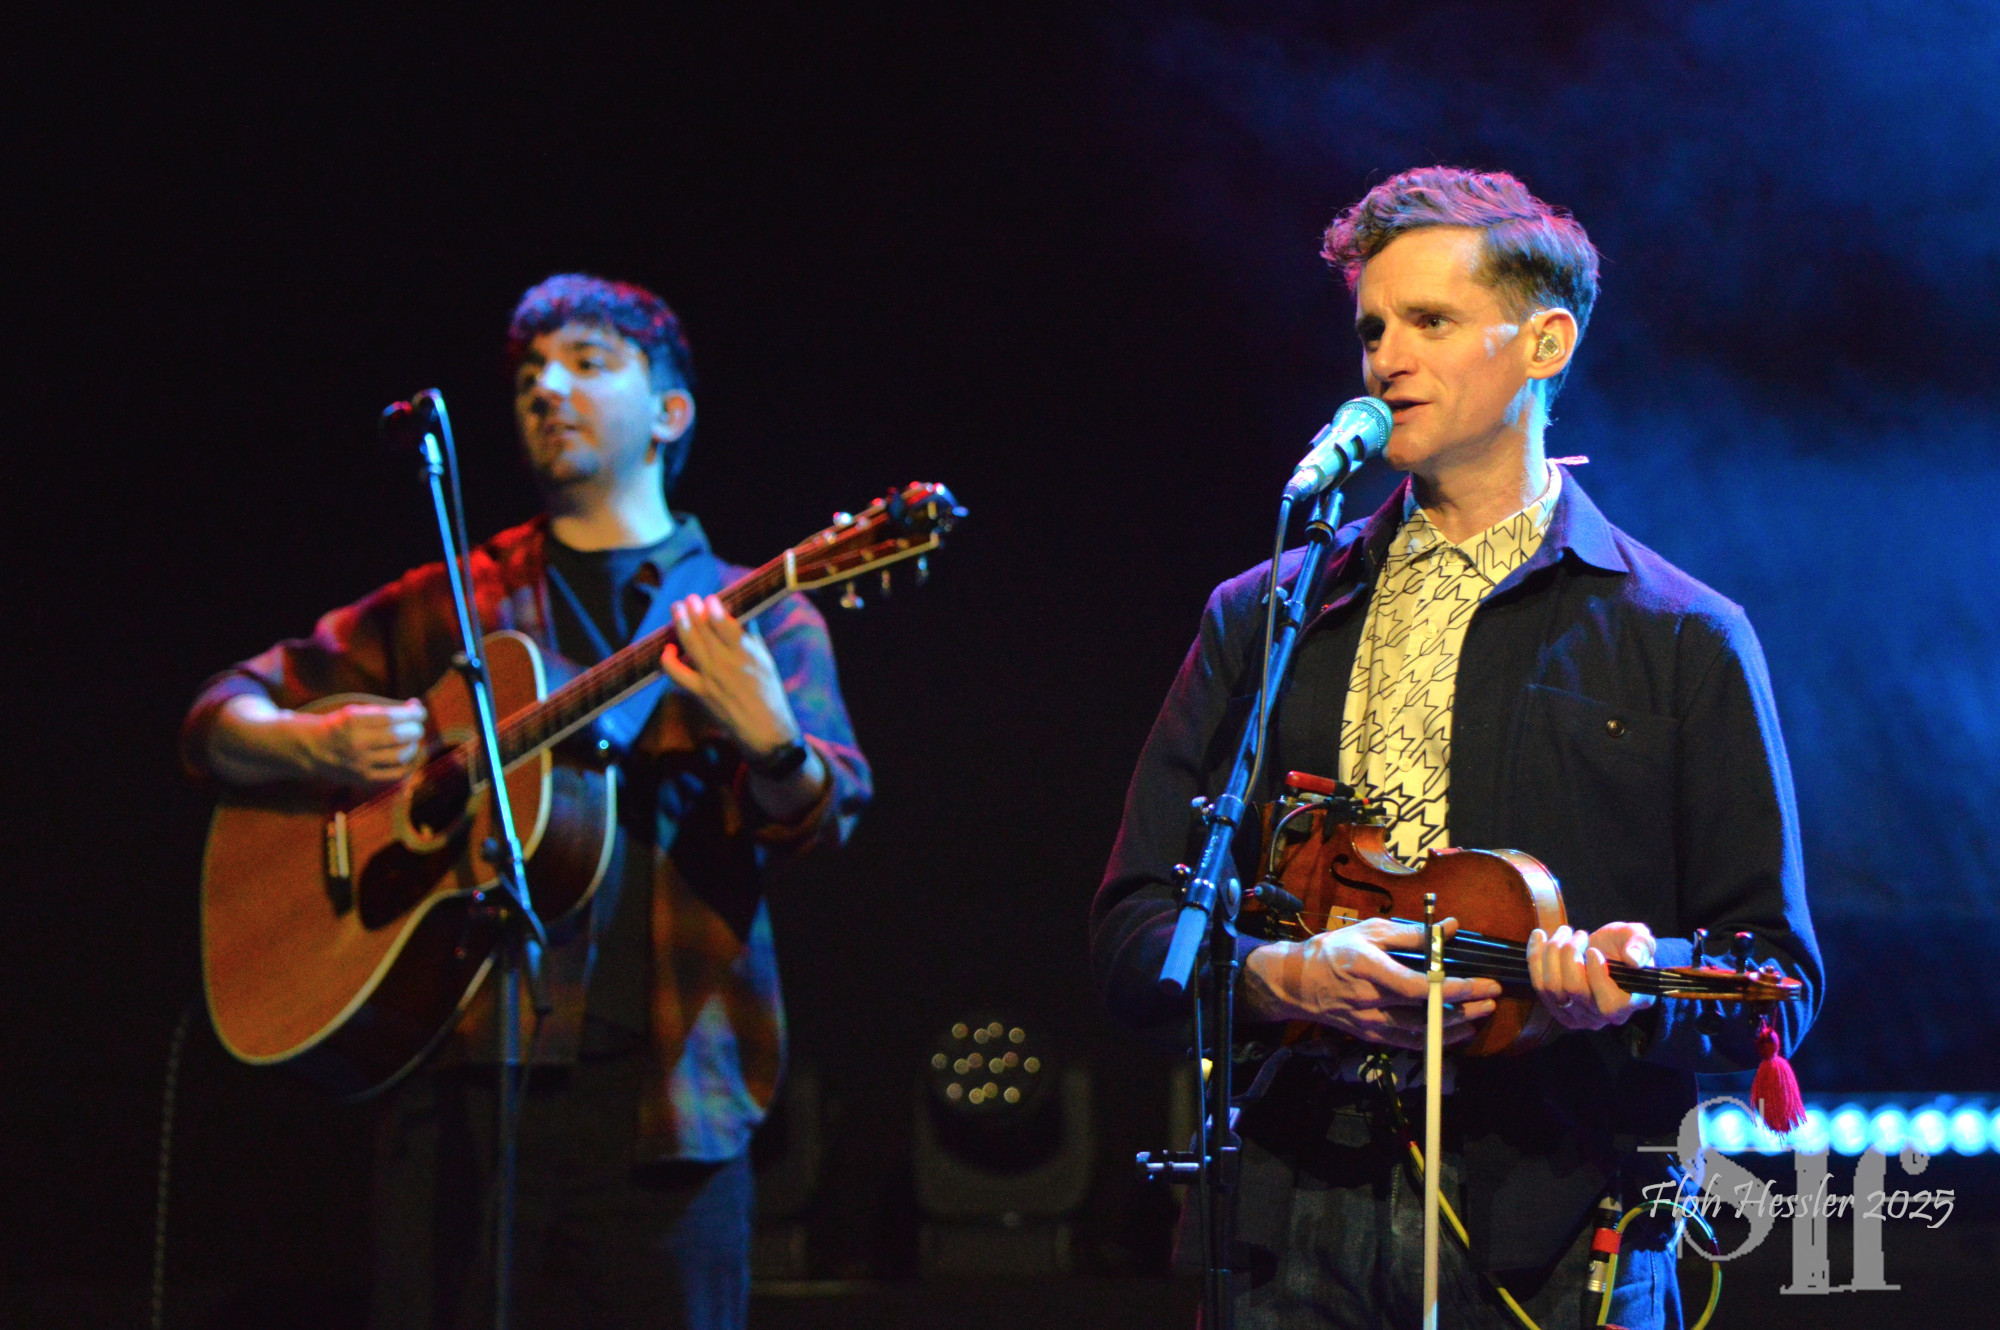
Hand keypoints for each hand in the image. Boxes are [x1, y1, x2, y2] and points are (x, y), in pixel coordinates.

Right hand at [303, 700, 428, 787]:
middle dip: (415, 730)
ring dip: (414, 747)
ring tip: (413, 742)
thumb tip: (417, 706)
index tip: (419, 712)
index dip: (413, 714)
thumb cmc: (341, 726)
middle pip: (400, 736)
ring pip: (401, 756)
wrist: (311, 749)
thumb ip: (385, 710)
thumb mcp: (356, 711)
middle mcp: (356, 742)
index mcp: (353, 720)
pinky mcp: (363, 779)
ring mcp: (360, 763)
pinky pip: (395, 775)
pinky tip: (410, 758)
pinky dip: (408, 766)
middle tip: (416, 728)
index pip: (393, 717)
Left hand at [659, 594, 801, 759]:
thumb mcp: (765, 660)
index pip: (726, 625)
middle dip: (694, 611)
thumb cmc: (768, 692)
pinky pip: (678, 675)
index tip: (709, 598)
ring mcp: (711, 679)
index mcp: (747, 654)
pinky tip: (667, 649)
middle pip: (704, 631)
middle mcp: (727, 664)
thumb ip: (750, 636)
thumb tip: (736, 613)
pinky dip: (669, 661)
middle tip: (689, 598)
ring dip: (681, 624)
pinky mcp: (700, 693)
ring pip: (690, 646)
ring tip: (677, 609)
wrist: (764, 729)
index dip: (714, 609)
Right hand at [1242, 917, 1502, 1051]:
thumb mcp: (1370, 931)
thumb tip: (1450, 928)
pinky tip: (1457, 1030)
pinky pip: (1411, 1042)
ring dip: (1456, 1026)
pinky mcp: (1371, 1036)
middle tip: (1492, 999)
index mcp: (1370, 968)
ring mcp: (1371, 1023)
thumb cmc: (1334, 950)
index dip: (1456, 989)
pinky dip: (1437, 1039)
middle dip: (1466, 1008)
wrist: (1298, 983)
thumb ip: (1413, 933)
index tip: (1483, 984)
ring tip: (1481, 1014)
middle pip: (1428, 1012)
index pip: (1421, 986)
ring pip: (1423, 1033)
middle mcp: (1371, 1000)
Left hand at [1527, 921, 1657, 1030]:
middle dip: (1570, 954)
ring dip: (1552, 952)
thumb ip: (1641, 946)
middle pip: (1574, 990)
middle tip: (1578, 933)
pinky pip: (1538, 985)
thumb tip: (1633, 958)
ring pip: (1552, 987)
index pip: (1608, 1002)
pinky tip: (1539, 936)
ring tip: (1564, 932)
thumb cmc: (1625, 947)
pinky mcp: (1557, 1009)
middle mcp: (1602, 1017)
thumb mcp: (1640, 939)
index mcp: (1629, 1003)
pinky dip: (1535, 957)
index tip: (1593, 949)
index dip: (1596, 974)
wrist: (1606, 953)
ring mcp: (1577, 1016)